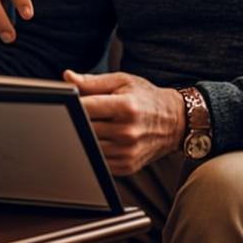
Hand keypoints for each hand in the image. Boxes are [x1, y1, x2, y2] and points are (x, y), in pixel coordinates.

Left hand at [64, 70, 184, 175]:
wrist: (175, 122)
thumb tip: (67, 77)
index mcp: (126, 106)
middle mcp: (127, 131)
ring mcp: (127, 152)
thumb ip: (92, 81)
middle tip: (79, 112)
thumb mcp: (123, 81)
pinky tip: (102, 139)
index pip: (86, 107)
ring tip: (93, 125)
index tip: (68, 102)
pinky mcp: (127, 166)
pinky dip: (95, 150)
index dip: (72, 104)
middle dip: (77, 120)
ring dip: (85, 136)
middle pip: (84, 128)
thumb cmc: (147, 98)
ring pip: (88, 146)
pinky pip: (98, 161)